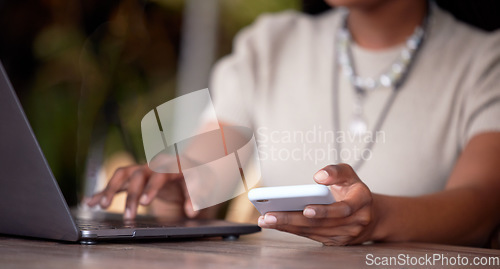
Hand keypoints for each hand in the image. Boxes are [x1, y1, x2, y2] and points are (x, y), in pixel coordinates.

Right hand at [86, 164, 195, 219]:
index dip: (151, 188)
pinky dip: (103, 191)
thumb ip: (198, 197)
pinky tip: (90, 201)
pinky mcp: (133, 177)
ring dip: (111, 189)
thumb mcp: (204, 184)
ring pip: (122, 175)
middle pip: (138, 176)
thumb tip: (192, 211)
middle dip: (131, 196)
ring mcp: (141, 170)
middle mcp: (153, 165)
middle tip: (129, 217)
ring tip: (101, 205)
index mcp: (171, 164)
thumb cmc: (197, 175)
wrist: (190, 166)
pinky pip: (116, 183)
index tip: (144, 202)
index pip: (159, 175)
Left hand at [257, 163, 376, 245]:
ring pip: (313, 231)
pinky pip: (310, 236)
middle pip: (321, 223)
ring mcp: (345, 235)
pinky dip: (292, 230)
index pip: (343, 209)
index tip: (306, 209)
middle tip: (270, 215)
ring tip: (266, 219)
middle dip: (292, 219)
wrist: (369, 216)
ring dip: (287, 226)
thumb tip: (319, 176)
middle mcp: (355, 221)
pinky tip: (276, 224)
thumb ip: (336, 171)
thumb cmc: (354, 192)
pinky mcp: (334, 242)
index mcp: (361, 201)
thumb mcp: (349, 174)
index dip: (324, 210)